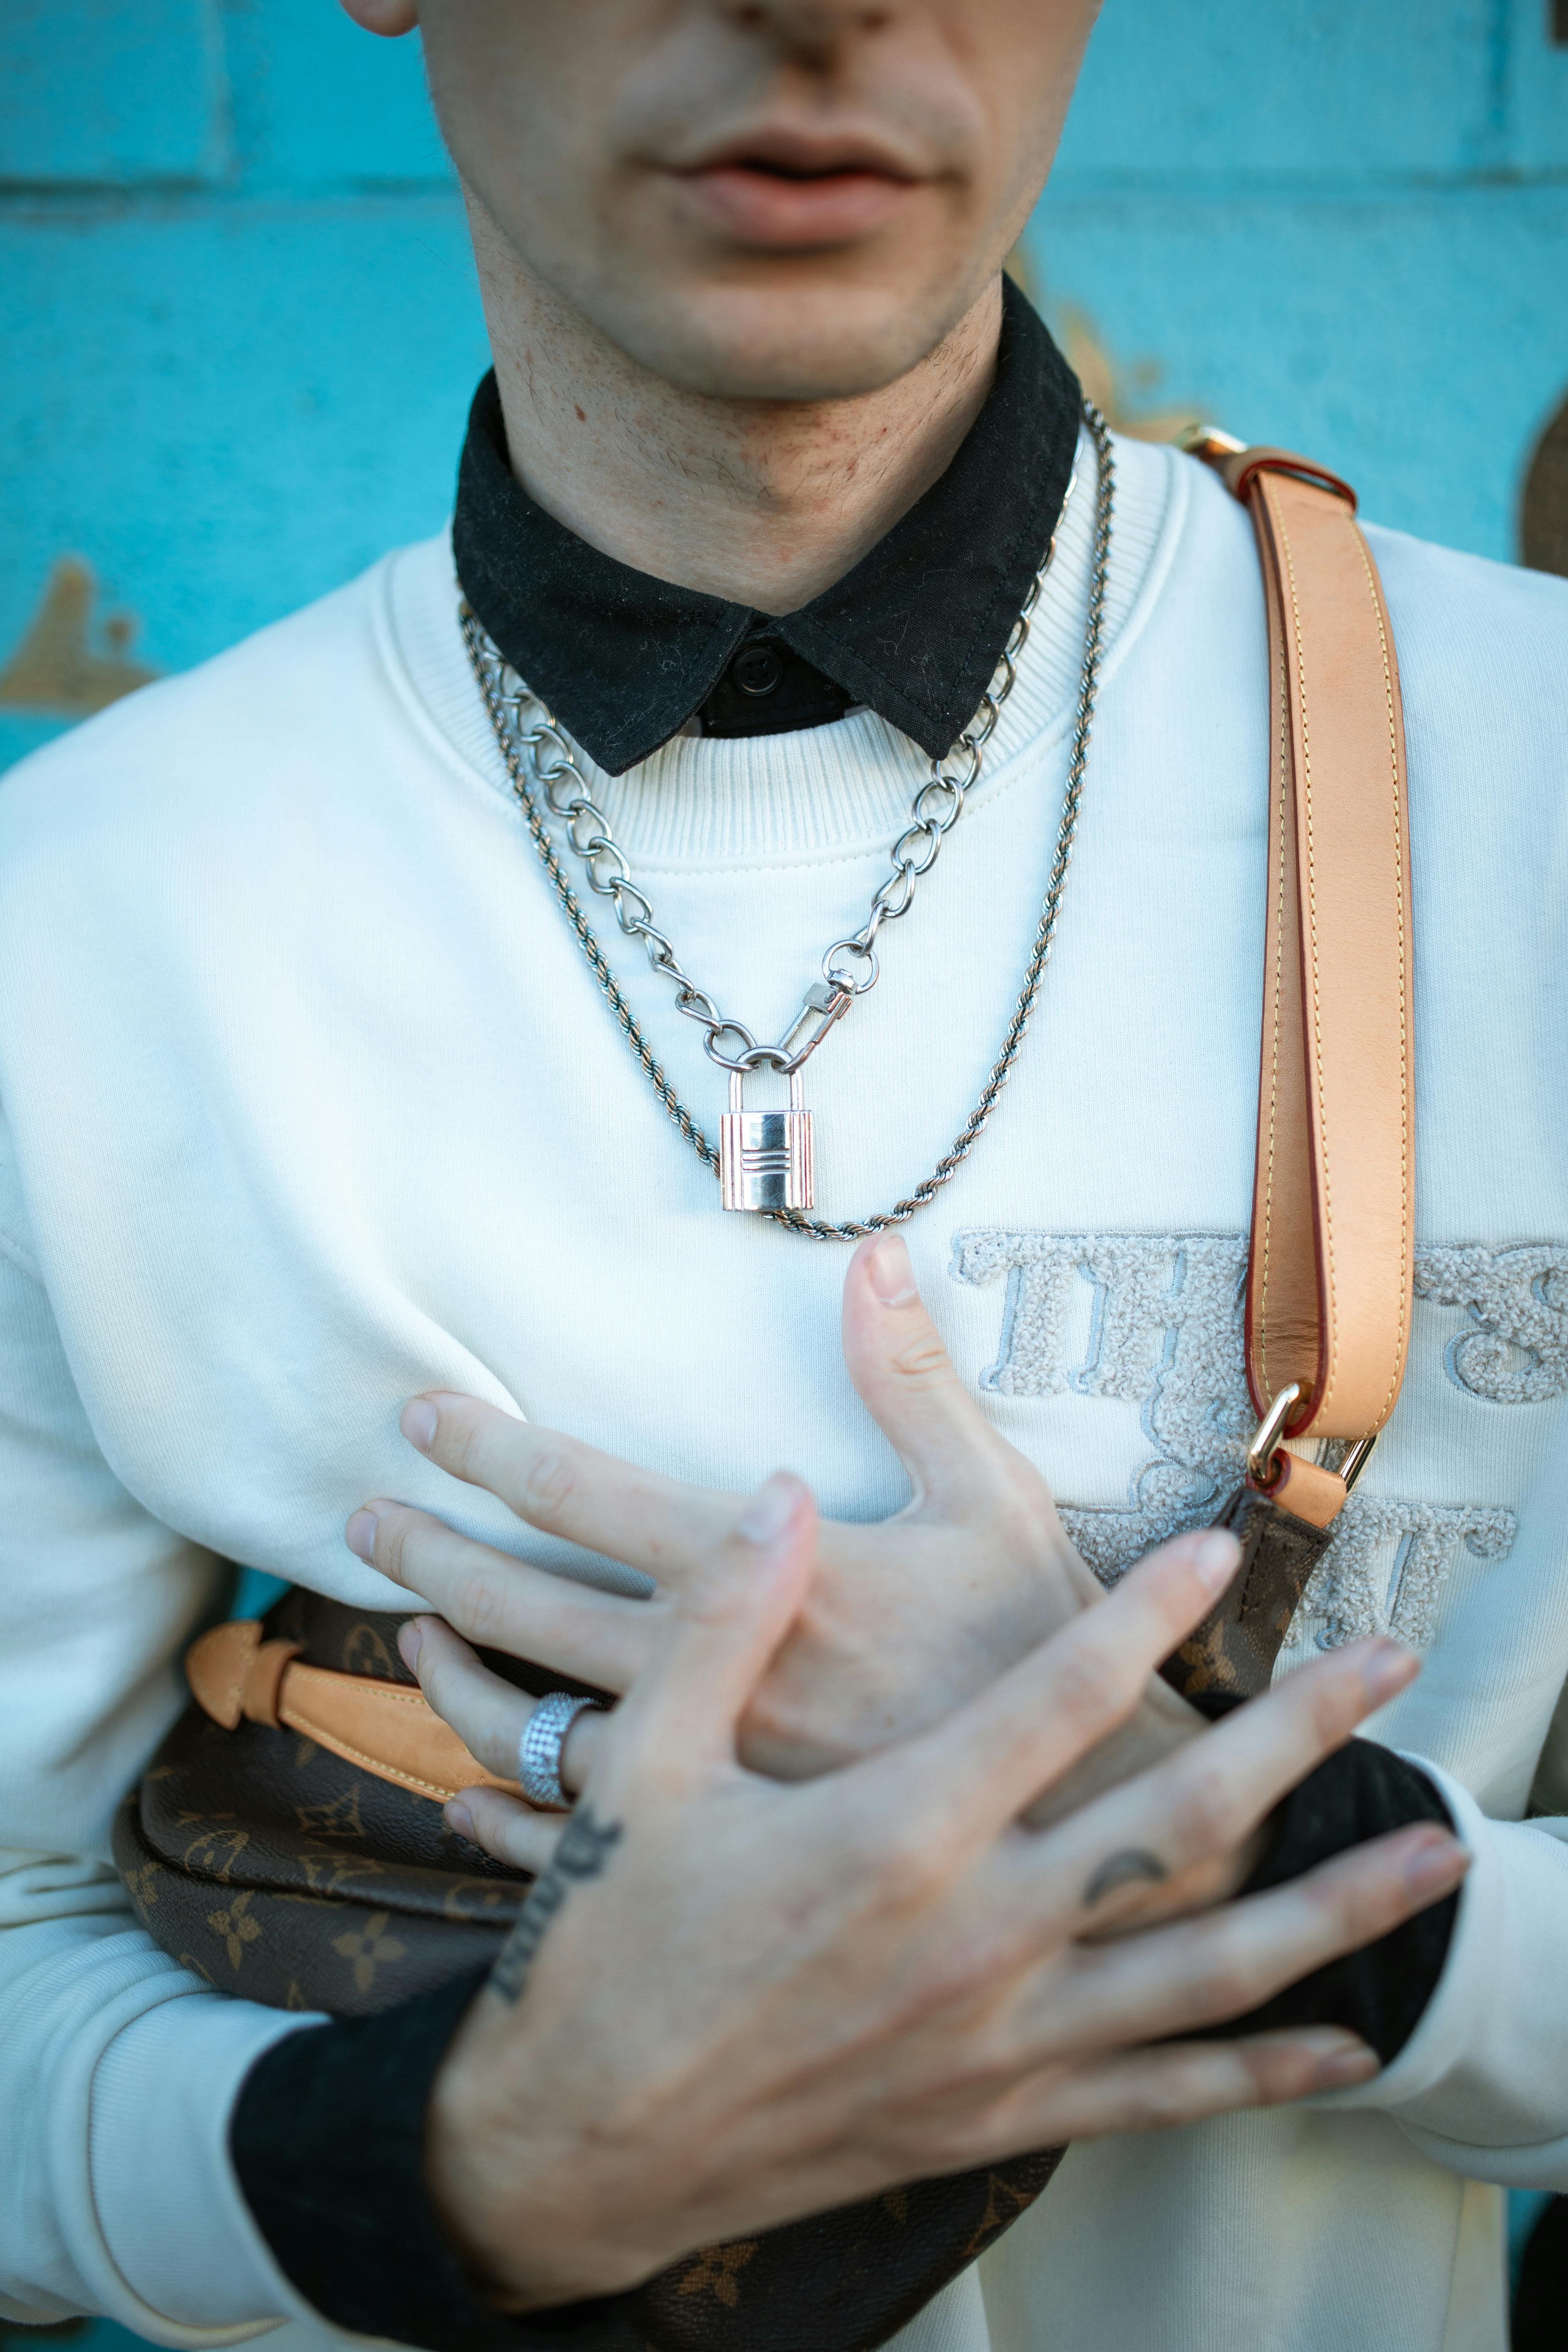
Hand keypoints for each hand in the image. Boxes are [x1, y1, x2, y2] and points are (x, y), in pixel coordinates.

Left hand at [350, 1231, 1198, 1796]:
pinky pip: (564, 1843)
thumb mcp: (995, 1497)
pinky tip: (461, 1796)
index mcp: (761, 1573)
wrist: (1086, 1823)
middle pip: (521, 1607)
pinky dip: (499, 1817)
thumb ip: (916, 1379)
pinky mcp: (711, 1854)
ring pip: (523, 1728)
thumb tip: (875, 1255)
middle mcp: (706, 1674)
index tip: (421, 1415)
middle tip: (365, 1520)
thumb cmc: (1042, 1651)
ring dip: (453, 1678)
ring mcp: (700, 1777)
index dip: (492, 1449)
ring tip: (409, 1639)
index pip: (585, 1495)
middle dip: (431, 1554)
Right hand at [423, 1483, 1465, 2308]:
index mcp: (890, 1835)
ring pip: (1207, 1969)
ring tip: (1431, 1857)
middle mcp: (970, 1938)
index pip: (1053, 1701)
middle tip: (1386, 1669)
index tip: (1215, 1551)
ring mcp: (996, 2039)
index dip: (1143, 1616)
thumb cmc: (611, 1947)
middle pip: (1175, 1823)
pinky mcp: (993, 2116)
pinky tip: (1340, 2047)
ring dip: (1331, 1906)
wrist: (580, 2149)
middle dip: (1294, 1736)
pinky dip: (1260, 2072)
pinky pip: (1159, 2096)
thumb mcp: (638, 1772)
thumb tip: (781, 1494)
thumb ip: (718, 1625)